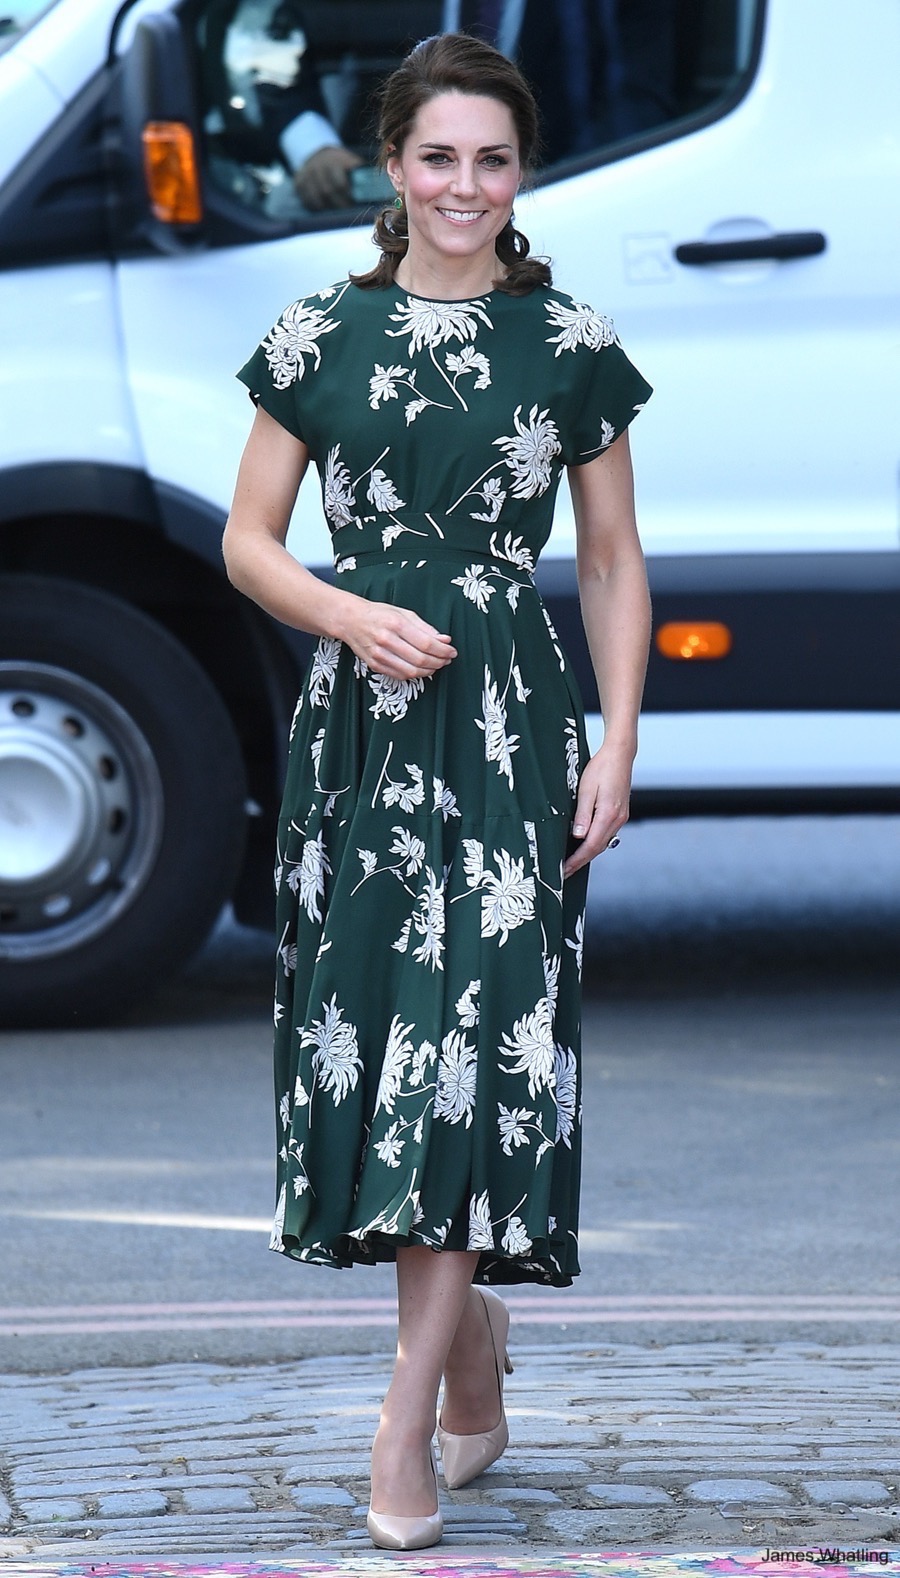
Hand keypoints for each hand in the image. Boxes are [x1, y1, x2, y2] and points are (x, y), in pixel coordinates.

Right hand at [294, 147, 362, 209]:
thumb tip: (376, 189)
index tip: (354, 205)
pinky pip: (306, 200)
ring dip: (327, 208)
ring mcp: (307, 174)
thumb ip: (361, 174)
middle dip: (339, 204)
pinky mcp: (299, 182)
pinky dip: (316, 207)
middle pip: (327, 192)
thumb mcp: (350, 162)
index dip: (347, 197)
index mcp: (333, 161)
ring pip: (316, 198)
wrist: (318, 154)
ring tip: (337, 214)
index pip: (340, 183)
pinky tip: (324, 210)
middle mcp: (318, 166)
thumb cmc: (340, 163)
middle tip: (347, 212)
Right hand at [341, 597, 456, 680]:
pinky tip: (421, 669)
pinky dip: (414, 675)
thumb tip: (444, 639)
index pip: (426, 643)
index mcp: (396, 624)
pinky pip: (400, 676)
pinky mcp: (374, 665)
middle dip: (439, 662)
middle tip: (446, 659)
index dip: (443, 650)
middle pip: (420, 659)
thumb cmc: (378, 614)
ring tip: (436, 665)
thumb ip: (425, 627)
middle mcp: (386, 640)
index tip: (451, 651)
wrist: (350, 620)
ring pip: (411, 671)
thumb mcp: (403, 613)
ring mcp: (379, 655)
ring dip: (428, 671)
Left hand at [563, 742, 633, 878]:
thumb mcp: (586, 790)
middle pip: (597, 848)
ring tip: (572, 862)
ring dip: (587, 854)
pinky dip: (594, 843)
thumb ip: (582, 815)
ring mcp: (621, 818)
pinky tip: (585, 845)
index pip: (590, 845)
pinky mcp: (620, 814)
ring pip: (603, 843)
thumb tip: (577, 836)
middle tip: (565, 872)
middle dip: (580, 861)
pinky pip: (606, 834)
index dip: (577, 860)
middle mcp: (618, 819)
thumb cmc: (602, 768)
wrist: (619, 755)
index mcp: (608, 814)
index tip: (565, 869)